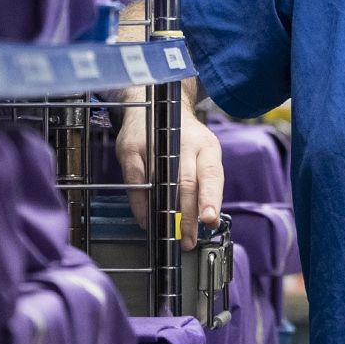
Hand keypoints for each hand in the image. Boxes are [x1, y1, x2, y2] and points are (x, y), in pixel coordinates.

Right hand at [116, 104, 223, 250]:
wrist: (153, 104)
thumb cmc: (181, 138)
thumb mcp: (201, 153)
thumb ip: (204, 184)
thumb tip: (207, 221)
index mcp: (206, 146)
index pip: (212, 175)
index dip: (211, 199)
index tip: (210, 221)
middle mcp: (183, 142)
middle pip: (188, 184)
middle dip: (189, 217)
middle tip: (189, 240)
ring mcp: (155, 144)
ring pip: (162, 184)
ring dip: (165, 213)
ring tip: (169, 234)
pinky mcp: (132, 148)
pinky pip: (137, 182)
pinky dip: (141, 205)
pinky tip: (146, 219)